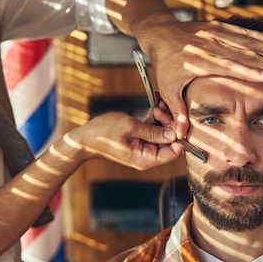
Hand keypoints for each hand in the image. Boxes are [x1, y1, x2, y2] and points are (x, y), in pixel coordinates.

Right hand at [66, 112, 181, 169]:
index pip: (174, 152)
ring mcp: (143, 147)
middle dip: (169, 123)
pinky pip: (152, 129)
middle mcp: (147, 155)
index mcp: (147, 158)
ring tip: (157, 103)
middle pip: (170, 141)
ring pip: (162, 132)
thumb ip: (153, 131)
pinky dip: (154, 117)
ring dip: (162, 117)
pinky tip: (155, 103)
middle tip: (161, 108)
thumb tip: (173, 134)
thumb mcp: (130, 127)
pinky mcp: (139, 139)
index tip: (171, 120)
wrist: (85, 138)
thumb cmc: (103, 133)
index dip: (177, 135)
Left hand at [137, 17, 262, 137]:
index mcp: (199, 61)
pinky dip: (259, 37)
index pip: (229, 67)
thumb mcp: (167, 89)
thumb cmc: (166, 65)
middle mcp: (209, 45)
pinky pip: (241, 31)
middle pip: (243, 54)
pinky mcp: (217, 26)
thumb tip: (180, 134)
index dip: (251, 72)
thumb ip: (177, 111)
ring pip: (246, 41)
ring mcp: (214, 33)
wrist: (160, 34)